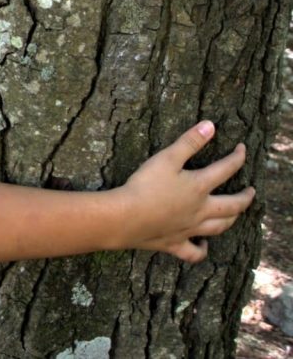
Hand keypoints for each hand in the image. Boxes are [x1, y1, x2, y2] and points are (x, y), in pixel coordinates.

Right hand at [118, 120, 254, 262]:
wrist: (126, 217)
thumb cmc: (145, 186)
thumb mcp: (166, 158)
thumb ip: (189, 142)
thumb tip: (211, 125)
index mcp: (199, 187)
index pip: (226, 170)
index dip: (237, 157)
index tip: (242, 150)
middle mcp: (200, 210)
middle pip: (231, 206)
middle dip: (244, 198)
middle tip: (251, 191)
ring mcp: (189, 229)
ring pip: (218, 227)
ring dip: (230, 220)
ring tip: (235, 215)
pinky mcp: (174, 244)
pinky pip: (193, 252)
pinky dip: (202, 250)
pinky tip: (204, 246)